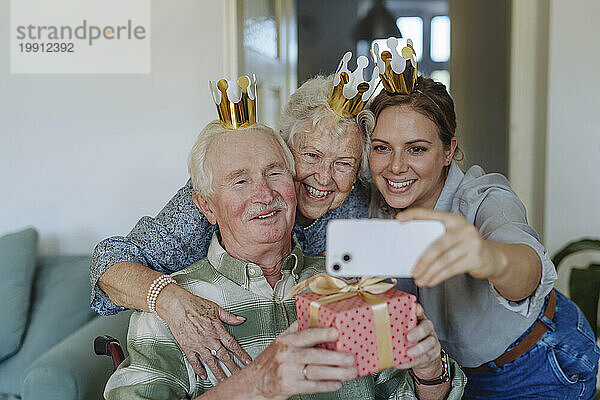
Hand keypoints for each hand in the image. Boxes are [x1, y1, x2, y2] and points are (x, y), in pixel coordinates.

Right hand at [156, 285, 251, 380]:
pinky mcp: (187, 346)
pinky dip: (199, 369)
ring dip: (218, 372)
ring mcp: (198, 344)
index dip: (241, 354)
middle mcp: (209, 339)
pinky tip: (204, 375)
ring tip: (224, 380)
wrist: (177, 305)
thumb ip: (229, 317)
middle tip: (238, 376)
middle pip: (223, 356)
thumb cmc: (195, 304)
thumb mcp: (216, 308)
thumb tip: (241, 319)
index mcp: (217, 329)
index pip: (232, 345)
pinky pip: (194, 361)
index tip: (247, 362)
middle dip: (232, 367)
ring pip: (210, 361)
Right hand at [242, 322, 356, 399]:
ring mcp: (287, 371)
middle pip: (316, 355)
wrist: (252, 383)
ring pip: (317, 371)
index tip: (338, 332)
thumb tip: (314, 319)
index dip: (324, 333)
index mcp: (286, 340)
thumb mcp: (279, 342)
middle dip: (337, 357)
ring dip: (337, 372)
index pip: (307, 334)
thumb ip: (295, 331)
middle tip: (351, 358)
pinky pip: (312, 386)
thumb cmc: (268, 362)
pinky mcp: (289, 386)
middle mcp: (286, 354)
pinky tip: (336, 383)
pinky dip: (327, 385)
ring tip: (350, 372)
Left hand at [396, 207, 498, 286]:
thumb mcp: (452, 236)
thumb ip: (435, 237)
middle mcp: (463, 228)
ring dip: (429, 272)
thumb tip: (410, 249)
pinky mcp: (476, 258)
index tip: (399, 219)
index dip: (415, 215)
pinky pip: (452, 269)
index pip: (431, 214)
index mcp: (453, 219)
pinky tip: (431, 281)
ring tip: (419, 280)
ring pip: (444, 260)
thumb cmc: (464, 246)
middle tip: (412, 271)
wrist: (492, 257)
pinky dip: (439, 277)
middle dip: (422, 260)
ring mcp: (471, 243)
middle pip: (437, 245)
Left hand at [398, 304, 442, 378]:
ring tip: (408, 353)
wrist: (424, 356)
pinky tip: (403, 363)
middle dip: (418, 331)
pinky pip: (424, 358)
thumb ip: (393, 325)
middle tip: (408, 337)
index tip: (416, 310)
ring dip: (419, 349)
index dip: (418, 310)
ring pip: (429, 343)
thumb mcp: (402, 330)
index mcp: (418, 320)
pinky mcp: (431, 355)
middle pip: (427, 327)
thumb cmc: (409, 339)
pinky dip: (412, 362)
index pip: (419, 311)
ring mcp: (431, 342)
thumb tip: (373, 321)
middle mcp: (427, 329)